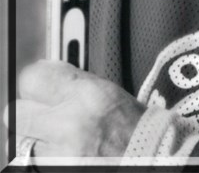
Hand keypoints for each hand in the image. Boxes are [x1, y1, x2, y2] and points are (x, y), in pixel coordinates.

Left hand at [4, 59, 144, 157]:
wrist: (145, 158)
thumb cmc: (133, 126)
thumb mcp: (108, 91)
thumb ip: (73, 81)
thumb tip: (44, 71)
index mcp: (88, 94)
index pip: (34, 79)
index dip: (33, 81)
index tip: (36, 84)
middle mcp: (70, 124)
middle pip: (17, 113)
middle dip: (26, 112)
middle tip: (40, 113)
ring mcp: (60, 155)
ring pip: (23, 141)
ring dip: (37, 138)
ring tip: (60, 136)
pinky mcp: (54, 171)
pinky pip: (36, 160)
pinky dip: (47, 155)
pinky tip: (66, 151)